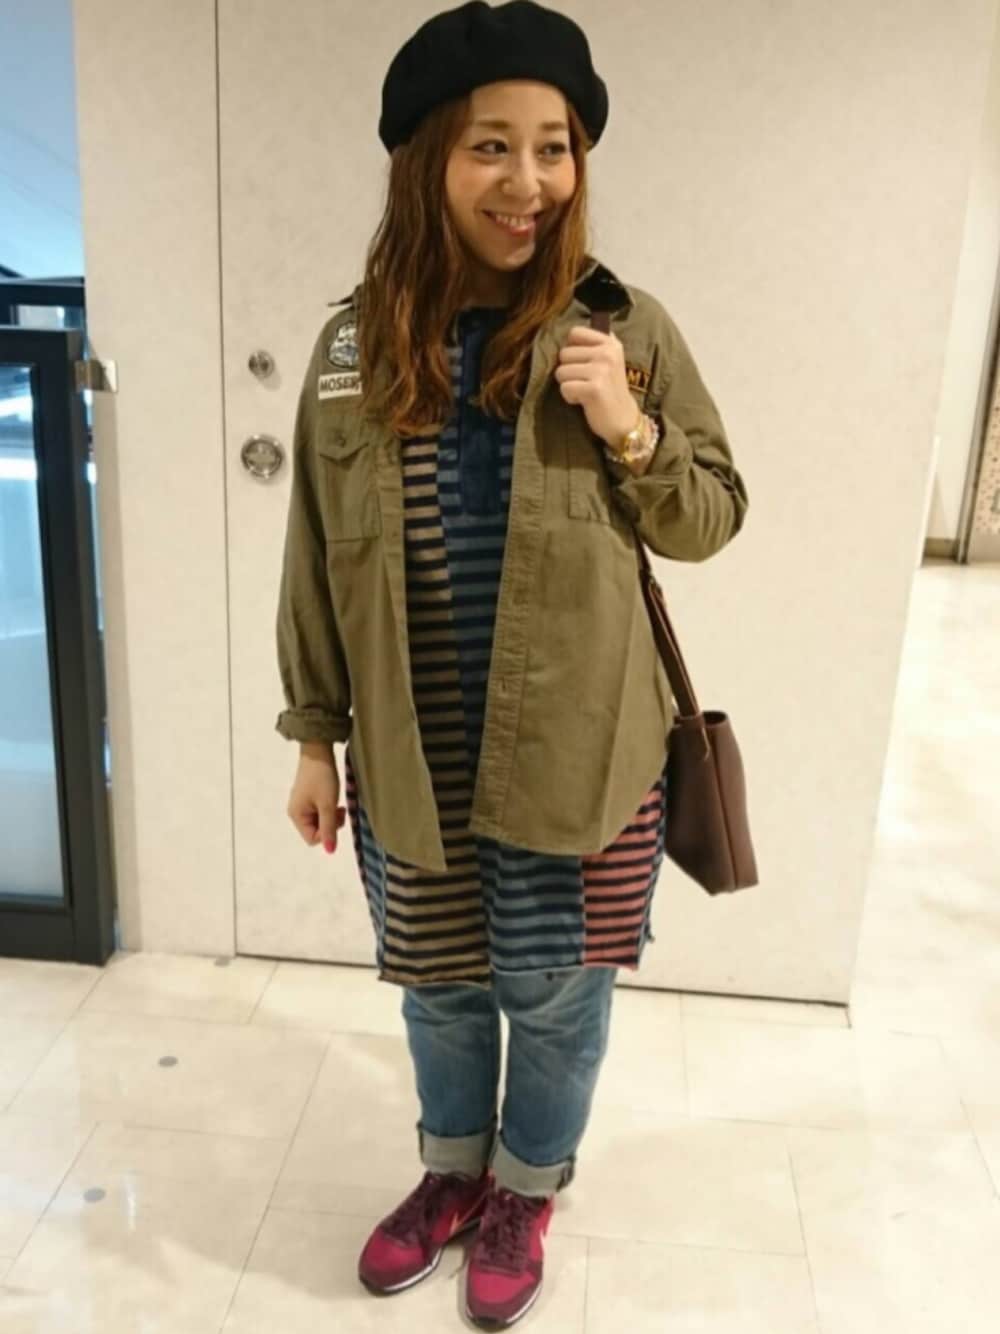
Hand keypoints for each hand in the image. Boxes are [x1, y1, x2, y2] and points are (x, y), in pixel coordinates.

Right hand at [287, 746, 346, 853]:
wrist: (318, 751)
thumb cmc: (322, 778)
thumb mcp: (328, 805)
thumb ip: (329, 829)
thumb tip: (330, 851)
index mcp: (296, 815)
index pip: (312, 839)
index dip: (328, 834)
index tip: (338, 817)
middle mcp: (296, 811)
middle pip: (315, 830)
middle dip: (330, 824)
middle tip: (340, 810)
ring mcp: (301, 803)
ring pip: (318, 821)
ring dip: (330, 816)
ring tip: (338, 803)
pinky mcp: (307, 796)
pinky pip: (318, 811)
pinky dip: (328, 808)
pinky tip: (333, 798)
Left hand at [554, 325, 638, 448]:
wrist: (623, 419)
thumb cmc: (610, 389)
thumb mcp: (610, 360)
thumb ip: (594, 344)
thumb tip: (570, 334)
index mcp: (610, 343)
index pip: (574, 333)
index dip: (572, 349)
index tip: (583, 363)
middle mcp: (607, 353)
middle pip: (564, 354)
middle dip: (569, 370)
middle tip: (585, 381)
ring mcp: (601, 370)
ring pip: (561, 371)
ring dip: (568, 384)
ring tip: (584, 390)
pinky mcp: (594, 389)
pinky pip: (564, 387)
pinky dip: (570, 397)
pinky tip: (584, 400)